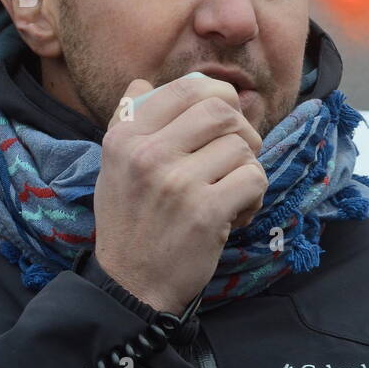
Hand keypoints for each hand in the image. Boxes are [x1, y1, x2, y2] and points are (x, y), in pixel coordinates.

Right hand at [93, 73, 267, 313]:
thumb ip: (130, 123)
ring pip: (242, 147)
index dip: (219, 97)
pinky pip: (254, 179)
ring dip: (247, 169)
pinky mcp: (206, 212)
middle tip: (236, 156)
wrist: (131, 285)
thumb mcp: (114, 167)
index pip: (188, 89)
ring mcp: (178, 183)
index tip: (224, 120)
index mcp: (125, 137)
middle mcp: (148, 154)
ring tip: (230, 192)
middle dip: (242, 131)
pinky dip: (254, 196)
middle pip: (222, 111)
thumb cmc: (129, 223)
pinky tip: (237, 213)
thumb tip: (145, 83)